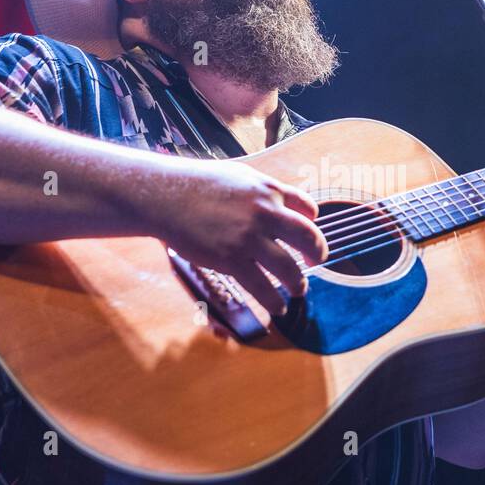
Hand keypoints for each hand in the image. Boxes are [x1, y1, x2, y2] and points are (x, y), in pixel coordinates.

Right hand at [154, 158, 327, 318]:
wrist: (166, 194)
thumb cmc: (200, 184)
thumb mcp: (239, 176)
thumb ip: (263, 191)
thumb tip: (281, 201)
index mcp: (269, 190)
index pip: (307, 207)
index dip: (313, 222)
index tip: (309, 235)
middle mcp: (265, 213)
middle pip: (308, 237)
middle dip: (318, 253)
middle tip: (316, 263)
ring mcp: (248, 238)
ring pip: (289, 268)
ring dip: (298, 283)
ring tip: (299, 290)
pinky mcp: (230, 259)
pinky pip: (262, 286)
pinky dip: (274, 300)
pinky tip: (278, 307)